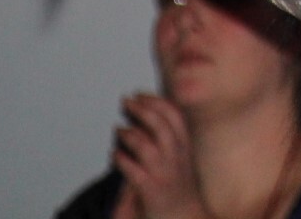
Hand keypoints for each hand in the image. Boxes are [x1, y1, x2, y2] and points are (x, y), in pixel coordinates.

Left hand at [110, 93, 211, 218]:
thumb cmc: (180, 186)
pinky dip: (121, 160)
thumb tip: (146, 117)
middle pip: (160, 124)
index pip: (174, 115)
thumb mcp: (182, 157)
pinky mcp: (152, 190)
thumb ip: (168, 138)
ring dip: (129, 133)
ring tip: (119, 130)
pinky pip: (133, 171)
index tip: (140, 94)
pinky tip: (114, 155)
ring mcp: (165, 173)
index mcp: (186, 146)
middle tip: (126, 101)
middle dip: (141, 108)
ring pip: (145, 145)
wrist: (186, 216)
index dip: (156, 101)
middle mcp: (177, 157)